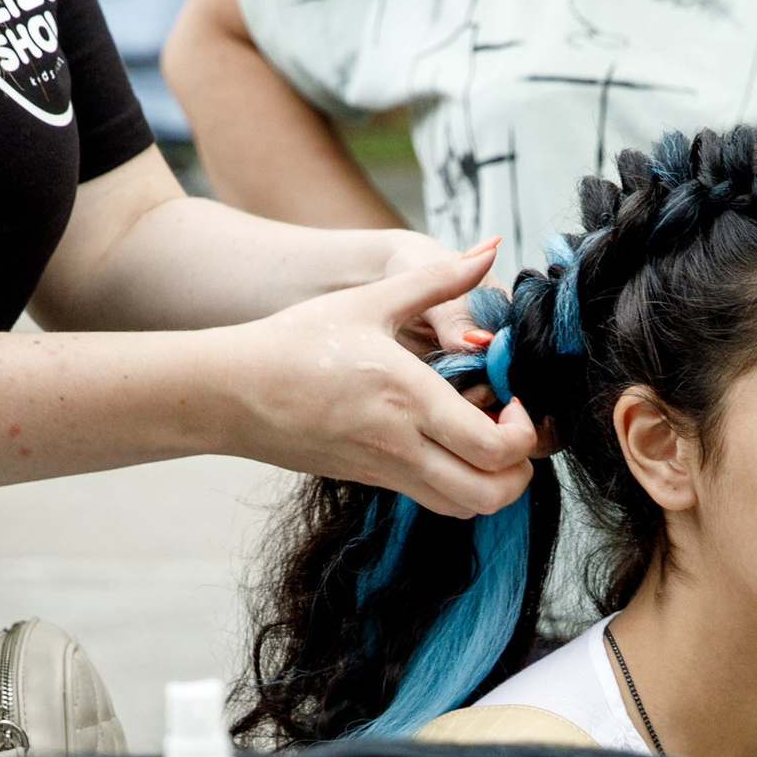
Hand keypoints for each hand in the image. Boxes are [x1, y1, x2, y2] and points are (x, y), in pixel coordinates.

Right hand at [218, 245, 539, 516]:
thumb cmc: (295, 342)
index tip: (516, 400)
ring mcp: (387, 471)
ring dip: (492, 483)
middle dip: (521, 471)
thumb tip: (490, 248)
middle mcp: (403, 445)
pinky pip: (434, 500)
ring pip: (466, 508)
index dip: (525, 434)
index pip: (495, 446)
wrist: (231, 392)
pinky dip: (460, 486)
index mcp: (410, 399)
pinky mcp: (372, 480)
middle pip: (491, 494)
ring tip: (487, 439)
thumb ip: (439, 279)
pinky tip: (451, 445)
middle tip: (514, 430)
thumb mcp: (371, 300)